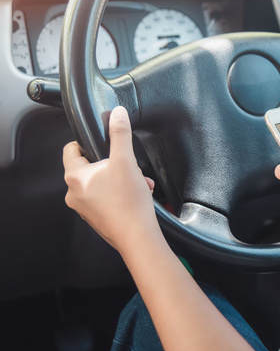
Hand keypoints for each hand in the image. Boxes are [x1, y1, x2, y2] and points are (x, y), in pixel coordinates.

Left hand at [63, 106, 161, 255]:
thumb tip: (117, 114)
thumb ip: (120, 134)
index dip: (87, 142)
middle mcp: (74, 194)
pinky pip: (106, 199)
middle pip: (90, 167)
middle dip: (113, 164)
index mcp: (75, 177)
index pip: (71, 149)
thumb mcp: (126, 161)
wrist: (137, 236)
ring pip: (100, 183)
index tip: (102, 143)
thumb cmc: (128, 202)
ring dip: (120, 179)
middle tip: (129, 167)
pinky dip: (121, 194)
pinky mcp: (98, 218)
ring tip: (137, 183)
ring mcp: (85, 208)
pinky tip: (137, 196)